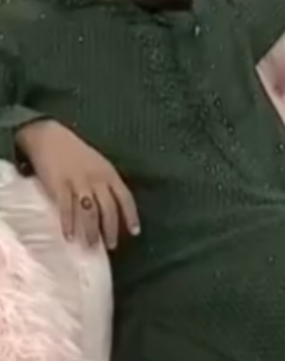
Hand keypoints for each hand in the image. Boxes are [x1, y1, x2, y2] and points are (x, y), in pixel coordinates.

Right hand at [15, 120, 138, 248]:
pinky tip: (70, 237)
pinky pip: (66, 208)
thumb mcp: (99, 164)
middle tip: (111, 246)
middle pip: (108, 209)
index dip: (131, 216)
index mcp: (110, 174)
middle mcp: (97, 179)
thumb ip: (106, 183)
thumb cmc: (75, 153)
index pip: (125, 198)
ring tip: (91, 247)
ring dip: (91, 231)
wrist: (50, 137)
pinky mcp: (59, 185)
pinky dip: (69, 224)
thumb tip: (112, 205)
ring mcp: (78, 182)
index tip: (135, 232)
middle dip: (111, 229)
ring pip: (89, 212)